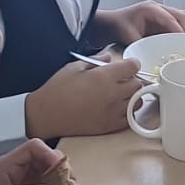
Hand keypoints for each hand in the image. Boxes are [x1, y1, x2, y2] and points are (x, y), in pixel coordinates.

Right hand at [24, 59, 144, 138]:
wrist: (47, 115)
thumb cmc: (57, 89)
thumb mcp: (74, 67)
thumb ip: (95, 61)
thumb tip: (109, 57)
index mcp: (104, 76)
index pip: (133, 67)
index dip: (132, 64)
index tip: (128, 66)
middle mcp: (112, 94)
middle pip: (138, 84)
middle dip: (133, 80)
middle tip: (122, 80)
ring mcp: (113, 112)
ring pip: (137, 102)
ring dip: (133, 97)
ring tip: (121, 95)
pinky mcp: (110, 126)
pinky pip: (130, 118)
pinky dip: (128, 112)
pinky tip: (118, 108)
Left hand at [96, 1, 184, 45]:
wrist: (110, 22)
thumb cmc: (117, 26)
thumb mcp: (126, 36)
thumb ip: (139, 45)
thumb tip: (152, 58)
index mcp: (150, 10)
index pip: (170, 18)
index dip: (180, 30)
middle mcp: (160, 8)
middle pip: (182, 15)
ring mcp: (165, 13)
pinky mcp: (167, 20)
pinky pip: (184, 21)